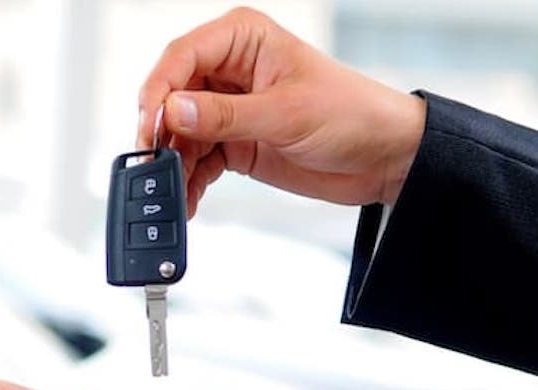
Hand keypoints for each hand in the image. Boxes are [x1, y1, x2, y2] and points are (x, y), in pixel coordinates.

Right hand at [138, 7, 426, 214]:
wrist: (386, 158)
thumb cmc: (354, 114)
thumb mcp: (287, 114)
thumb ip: (226, 115)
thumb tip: (174, 112)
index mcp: (244, 40)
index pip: (183, 56)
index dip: (160, 90)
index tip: (151, 125)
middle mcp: (231, 70)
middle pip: (173, 97)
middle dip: (161, 133)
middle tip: (153, 165)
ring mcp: (231, 108)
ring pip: (181, 133)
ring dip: (173, 164)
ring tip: (170, 192)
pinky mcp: (236, 143)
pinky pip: (199, 160)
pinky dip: (190, 181)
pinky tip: (187, 201)